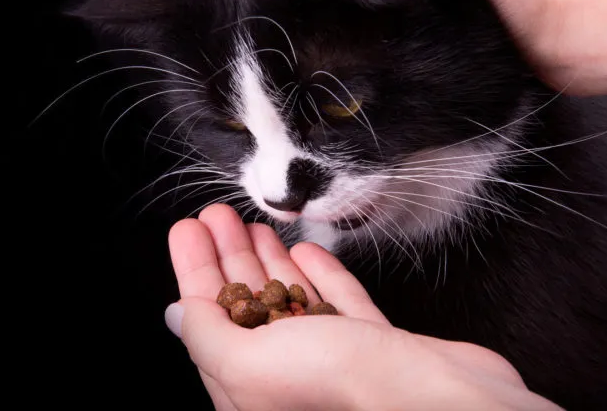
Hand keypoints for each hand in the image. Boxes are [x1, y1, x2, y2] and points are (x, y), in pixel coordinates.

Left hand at [164, 204, 561, 410]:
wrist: (430, 394)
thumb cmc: (335, 383)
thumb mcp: (246, 362)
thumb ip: (206, 336)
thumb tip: (176, 315)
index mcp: (248, 389)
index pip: (208, 319)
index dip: (195, 270)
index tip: (188, 227)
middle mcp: (288, 377)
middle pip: (247, 305)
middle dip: (229, 256)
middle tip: (217, 213)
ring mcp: (334, 361)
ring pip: (290, 302)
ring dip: (268, 260)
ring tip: (251, 223)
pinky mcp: (374, 347)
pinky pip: (336, 305)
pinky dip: (318, 276)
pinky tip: (304, 249)